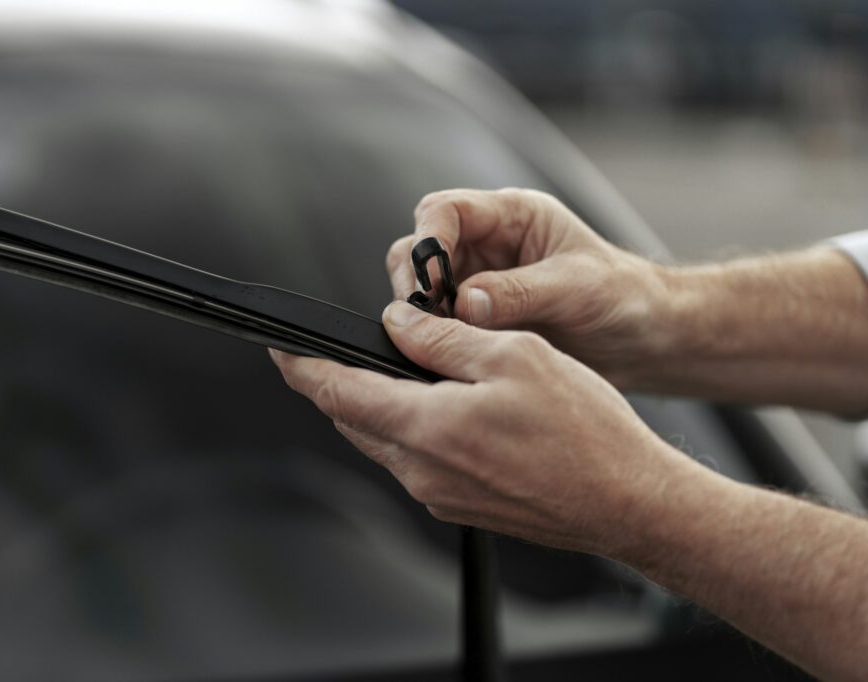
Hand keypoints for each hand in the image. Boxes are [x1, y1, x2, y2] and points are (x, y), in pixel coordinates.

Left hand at [269, 303, 701, 555]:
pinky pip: (413, 461)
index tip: (280, 351)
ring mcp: (437, 493)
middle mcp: (419, 470)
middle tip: (342, 352)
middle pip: (353, 418)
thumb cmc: (582, 431)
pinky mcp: (457, 504)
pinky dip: (410, 428)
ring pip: (383, 439)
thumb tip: (395, 326)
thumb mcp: (512, 356)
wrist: (625, 502)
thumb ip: (442, 340)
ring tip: (403, 371)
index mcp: (425, 427)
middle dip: (338, 384)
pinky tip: (442, 409)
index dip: (302, 369)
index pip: (336, 393)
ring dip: (378, 405)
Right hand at [387, 189, 672, 387]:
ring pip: (418, 288)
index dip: (428, 242)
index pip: (444, 211)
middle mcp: (486, 245)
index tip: (430, 285)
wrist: (644, 341)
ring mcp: (476, 283)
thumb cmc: (624, 298)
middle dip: (415, 282)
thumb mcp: (577, 289)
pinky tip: (450, 357)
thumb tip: (465, 302)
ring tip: (444, 342)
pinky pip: (435, 325)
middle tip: (429, 320)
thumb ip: (519, 292)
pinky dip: (432, 340)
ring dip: (422, 315)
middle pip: (417, 248)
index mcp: (512, 217)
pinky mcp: (475, 321)